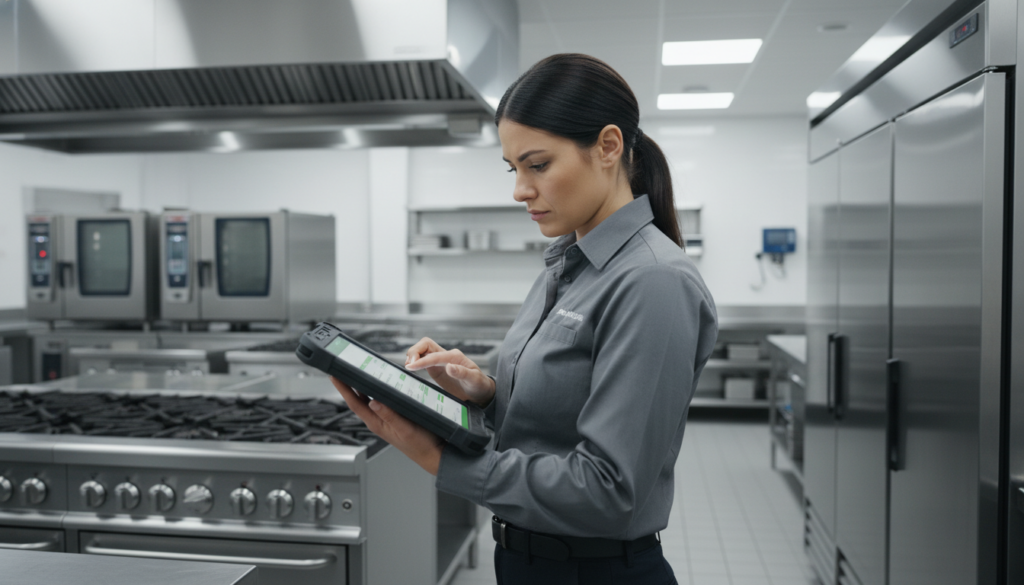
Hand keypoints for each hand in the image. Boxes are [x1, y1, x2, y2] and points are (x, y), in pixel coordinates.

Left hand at [330, 376, 444, 475]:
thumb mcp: (405, 429)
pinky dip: (376, 390)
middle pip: (358, 400)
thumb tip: (373, 402)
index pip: (354, 403)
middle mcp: (377, 421)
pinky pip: (380, 400)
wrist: (432, 454)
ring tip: (356, 372)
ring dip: (360, 386)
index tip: (334, 376)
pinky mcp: (393, 417)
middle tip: (342, 369)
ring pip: (368, 399)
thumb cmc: (420, 445)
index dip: (343, 389)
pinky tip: (378, 384)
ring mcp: (384, 419)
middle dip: (348, 385)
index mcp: (377, 423)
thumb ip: (389, 415)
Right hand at [404, 337, 495, 407]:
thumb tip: (449, 366)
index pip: (434, 355)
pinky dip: (415, 362)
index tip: (411, 367)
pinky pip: (422, 360)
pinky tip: (411, 369)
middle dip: (414, 352)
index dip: (421, 360)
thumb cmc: (479, 385)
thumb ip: (462, 373)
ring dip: (413, 355)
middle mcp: (446, 356)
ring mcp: (440, 361)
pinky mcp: (436, 368)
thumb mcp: (474, 380)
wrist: (480, 391)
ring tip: (408, 367)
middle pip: (425, 344)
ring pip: (422, 350)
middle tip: (409, 366)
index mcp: (455, 356)